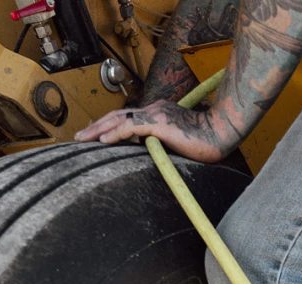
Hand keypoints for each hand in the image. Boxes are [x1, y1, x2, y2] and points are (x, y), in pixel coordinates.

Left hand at [75, 101, 230, 162]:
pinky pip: (131, 126)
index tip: (94, 136)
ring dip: (98, 129)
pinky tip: (102, 140)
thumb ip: (161, 145)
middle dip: (96, 126)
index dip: (108, 125)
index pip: (127, 117)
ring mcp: (156, 114)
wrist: (222, 132)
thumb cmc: (207, 142)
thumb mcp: (178, 143)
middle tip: (79, 137)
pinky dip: (115, 133)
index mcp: (158, 113)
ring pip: (119, 119)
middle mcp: (154, 109)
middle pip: (117, 115)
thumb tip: (149, 155)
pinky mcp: (159, 123)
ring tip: (83, 139)